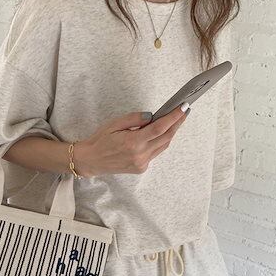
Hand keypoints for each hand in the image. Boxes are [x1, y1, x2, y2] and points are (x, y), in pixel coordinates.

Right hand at [74, 104, 189, 177]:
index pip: (160, 128)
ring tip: (175, 120)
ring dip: (170, 132)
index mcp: (133, 142)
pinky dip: (160, 142)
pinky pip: (155, 153)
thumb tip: (152, 116)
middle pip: (166, 137)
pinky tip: (159, 134)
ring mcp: (141, 163)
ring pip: (163, 146)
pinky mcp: (141, 168)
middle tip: (184, 111)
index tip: (183, 108)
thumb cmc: (100, 140)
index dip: (174, 117)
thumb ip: (134, 119)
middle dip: (177, 123)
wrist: (91, 160)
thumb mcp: (114, 124)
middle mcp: (140, 155)